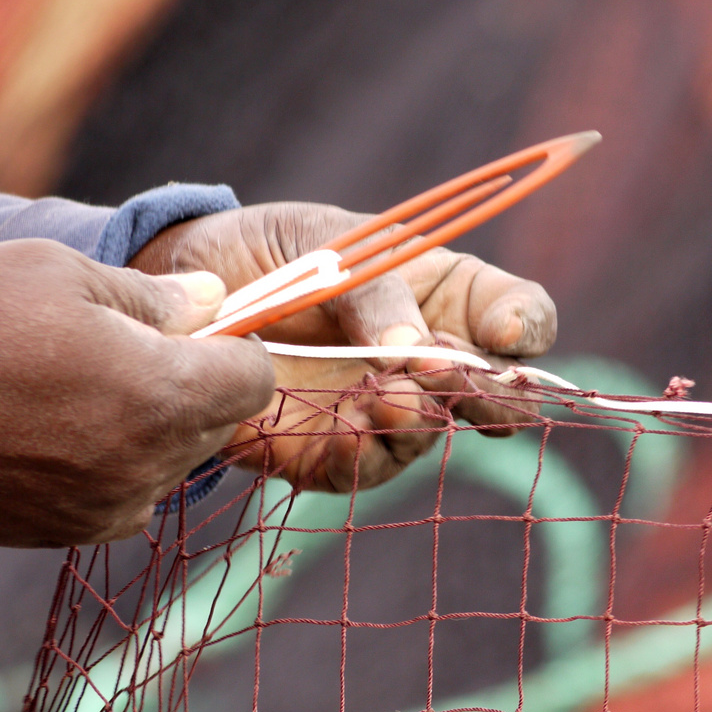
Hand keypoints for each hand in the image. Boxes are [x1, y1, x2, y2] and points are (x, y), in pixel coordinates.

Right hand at [0, 239, 273, 545]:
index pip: (256, 381)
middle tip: (131, 347)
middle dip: (196, 384)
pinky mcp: (65, 533)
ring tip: (80, 385)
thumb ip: (156, 297)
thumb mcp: (62, 273)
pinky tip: (57, 428)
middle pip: (220, 425)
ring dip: (154, 426)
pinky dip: (115, 464)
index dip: (235, 346)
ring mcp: (106, 507)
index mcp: (161, 395)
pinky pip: (126, 496)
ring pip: (174, 463)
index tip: (198, 327)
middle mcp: (147, 465)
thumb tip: (216, 301)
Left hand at [129, 203, 557, 488]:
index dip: (525, 326)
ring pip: (431, 435)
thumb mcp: (330, 242)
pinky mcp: (330, 453)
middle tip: (450, 375)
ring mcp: (385, 412)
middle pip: (496, 394)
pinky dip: (362, 455)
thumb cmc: (273, 249)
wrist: (186, 288)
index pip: (521, 317)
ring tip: (388, 395)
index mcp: (450, 298)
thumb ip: (376, 293)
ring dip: (418, 420)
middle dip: (486, 392)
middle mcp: (430, 363)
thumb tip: (412, 354)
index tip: (503, 332)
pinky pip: (363, 468)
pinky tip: (347, 432)